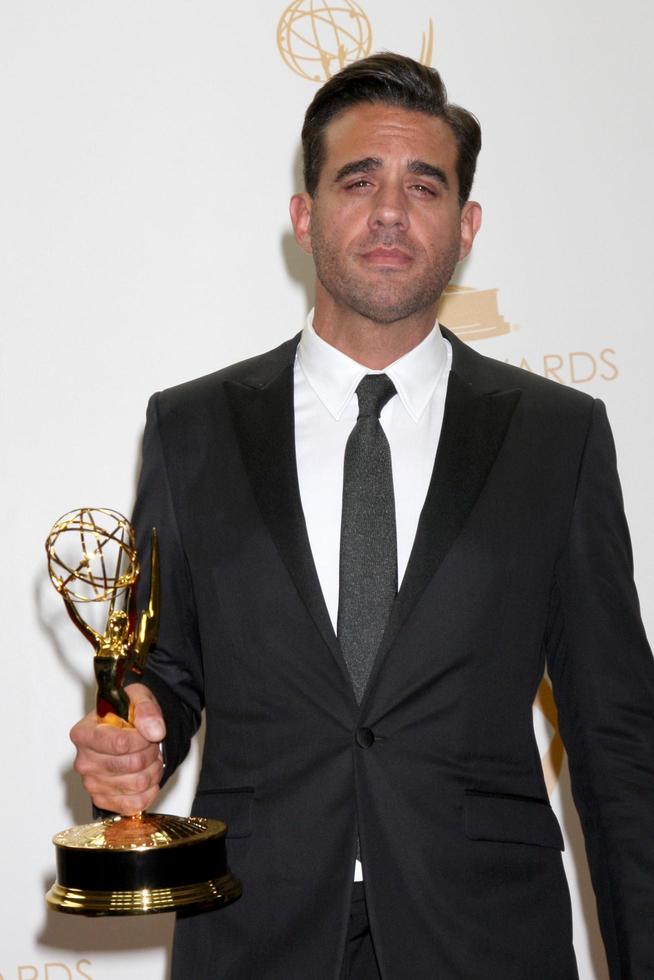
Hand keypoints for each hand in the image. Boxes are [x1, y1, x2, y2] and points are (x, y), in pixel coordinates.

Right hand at [70, 683, 165, 815]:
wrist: (126, 731)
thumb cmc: (126, 715)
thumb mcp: (138, 698)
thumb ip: (146, 709)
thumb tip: (154, 730)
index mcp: (84, 734)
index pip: (120, 743)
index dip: (142, 739)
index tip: (146, 733)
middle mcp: (83, 761)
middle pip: (131, 764)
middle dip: (150, 753)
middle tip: (150, 745)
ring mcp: (91, 783)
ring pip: (137, 784)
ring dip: (153, 770)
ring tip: (149, 758)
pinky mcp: (103, 800)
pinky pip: (134, 804)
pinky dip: (149, 791)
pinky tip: (147, 776)